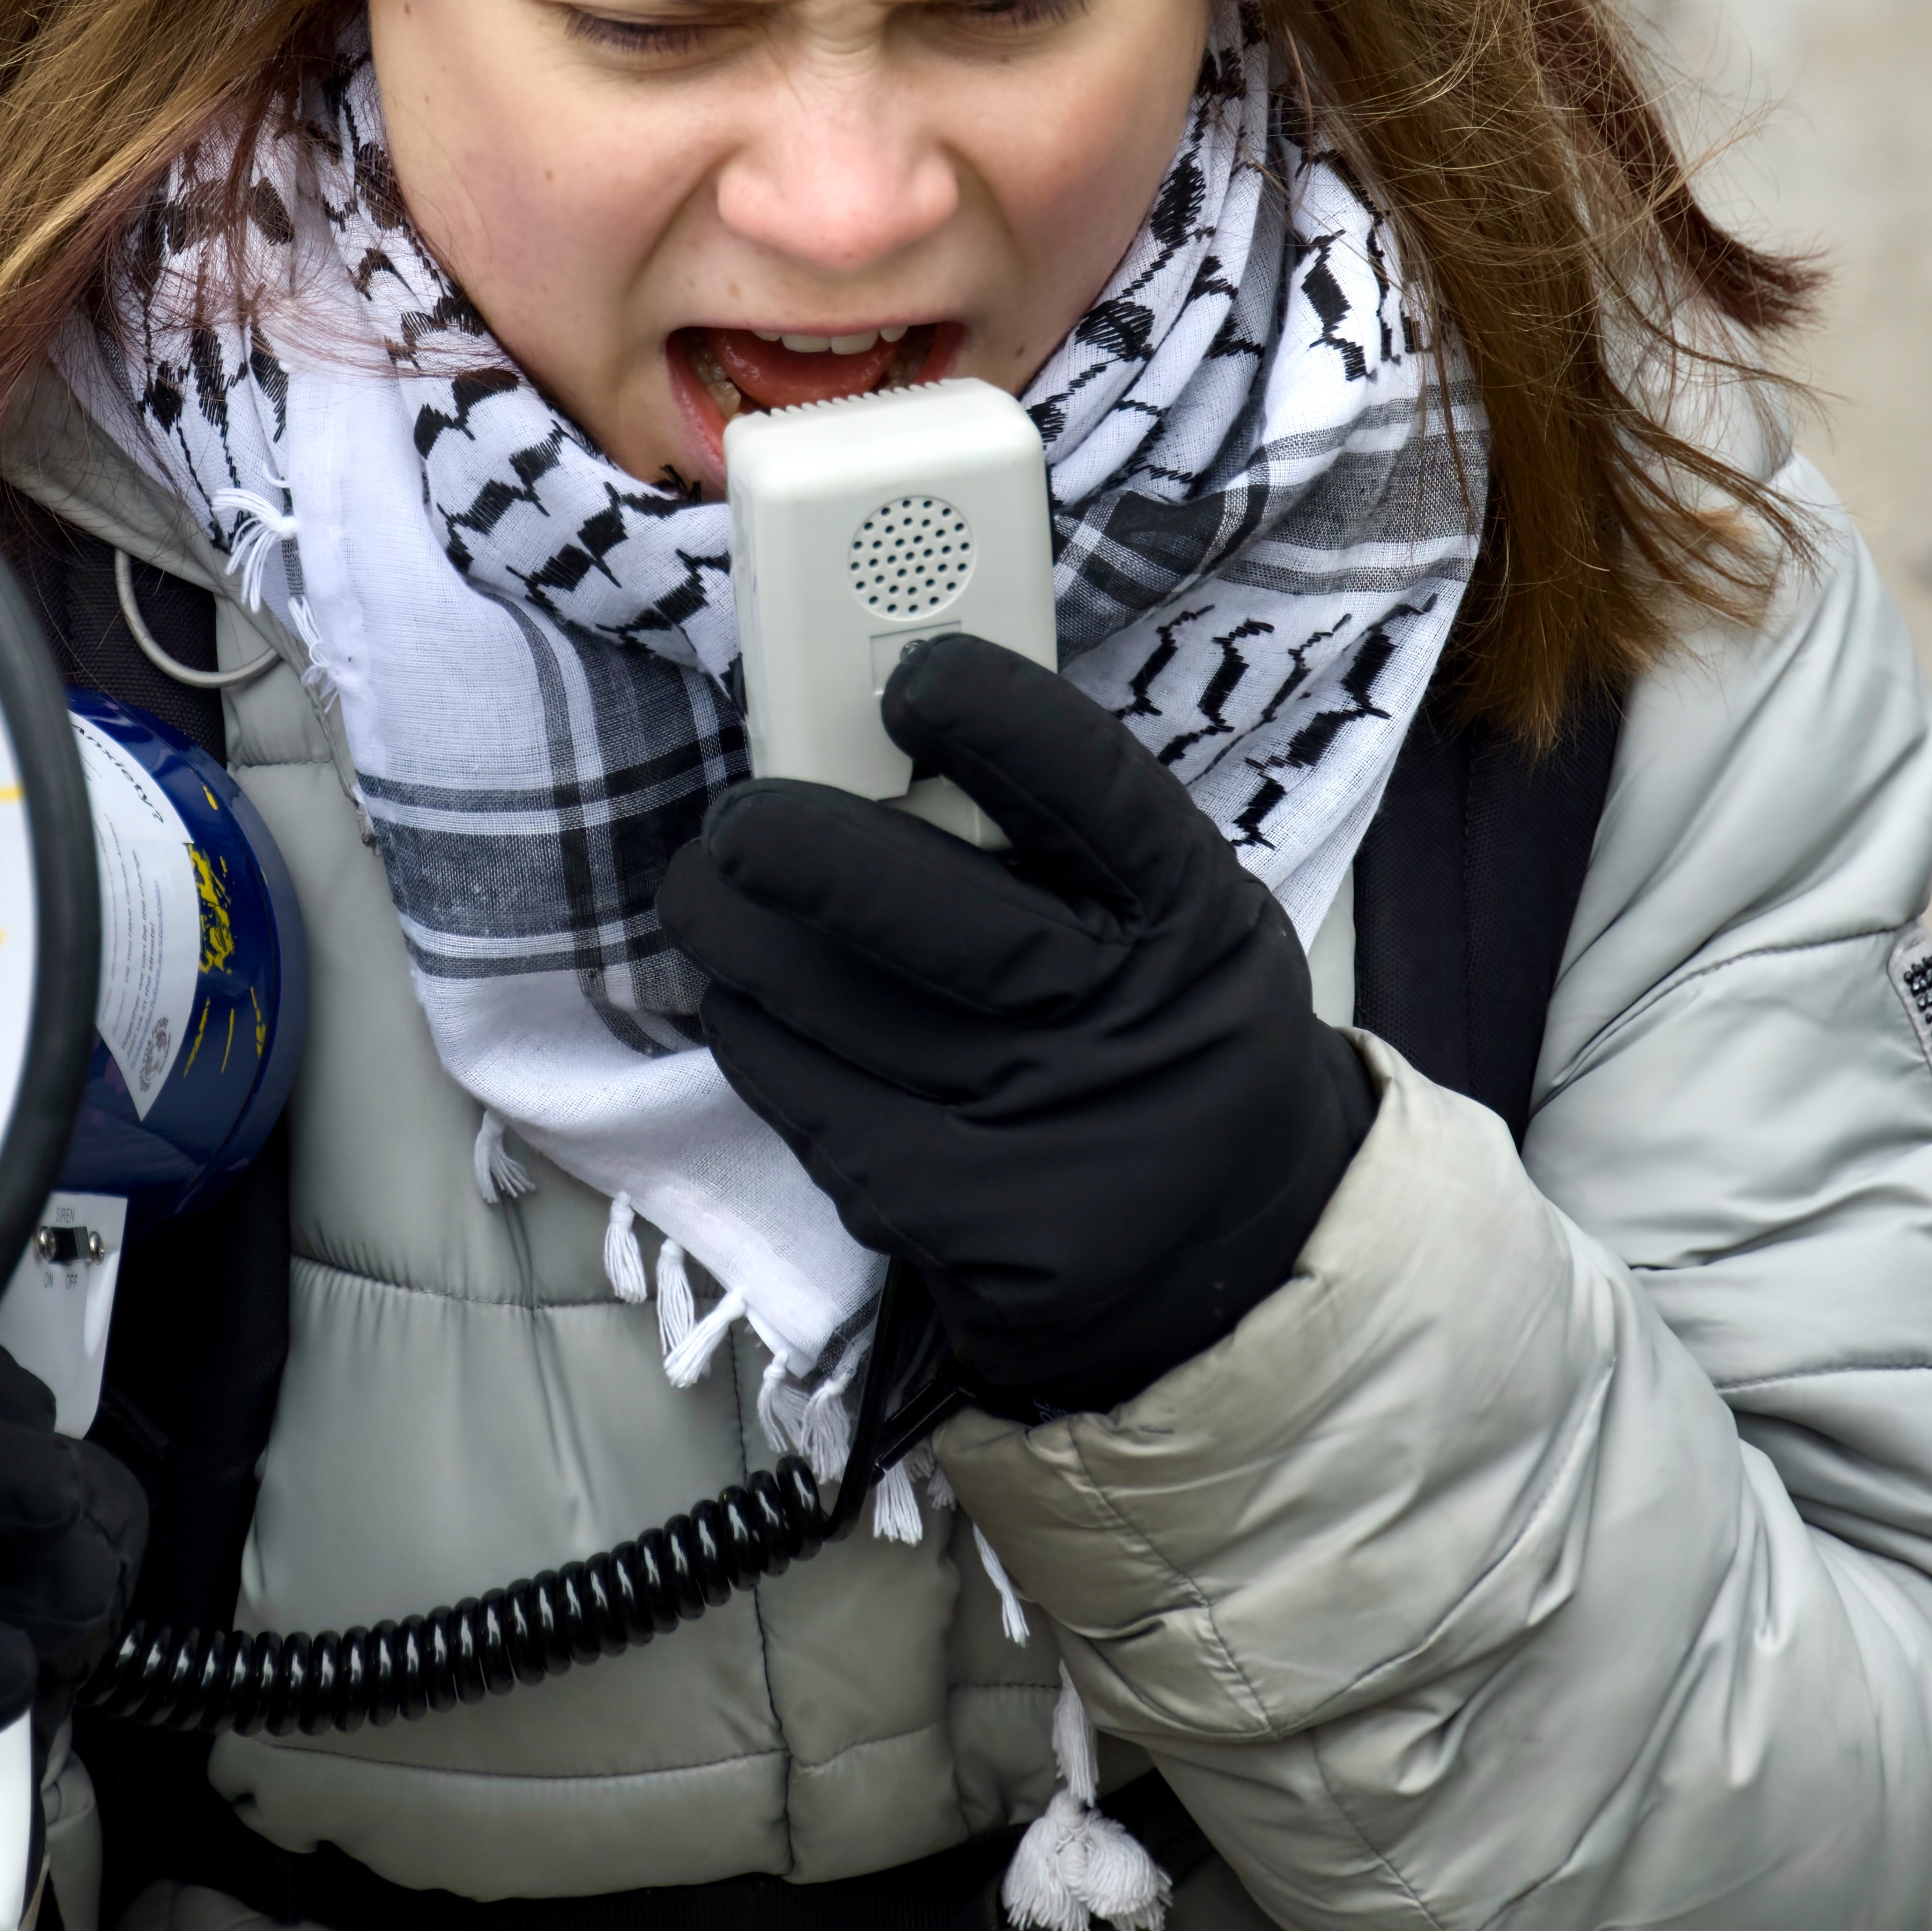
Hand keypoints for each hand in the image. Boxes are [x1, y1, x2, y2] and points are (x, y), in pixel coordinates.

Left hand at [659, 633, 1376, 1417]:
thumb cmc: (1165, 1035)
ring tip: (700, 892)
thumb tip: (890, 738)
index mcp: (1193, 922)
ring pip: (855, 1019)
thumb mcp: (1177, 927)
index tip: (913, 679)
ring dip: (743, 944)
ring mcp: (1053, 1137)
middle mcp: (1132, 1027)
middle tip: (737, 818)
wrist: (1231, 1251)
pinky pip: (823, 1117)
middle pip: (953, 921)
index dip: (1001, 724)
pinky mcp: (976, 1230)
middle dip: (815, 854)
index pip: (1097, 798)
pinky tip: (739, 1004)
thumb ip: (1069, 848)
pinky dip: (758, 1046)